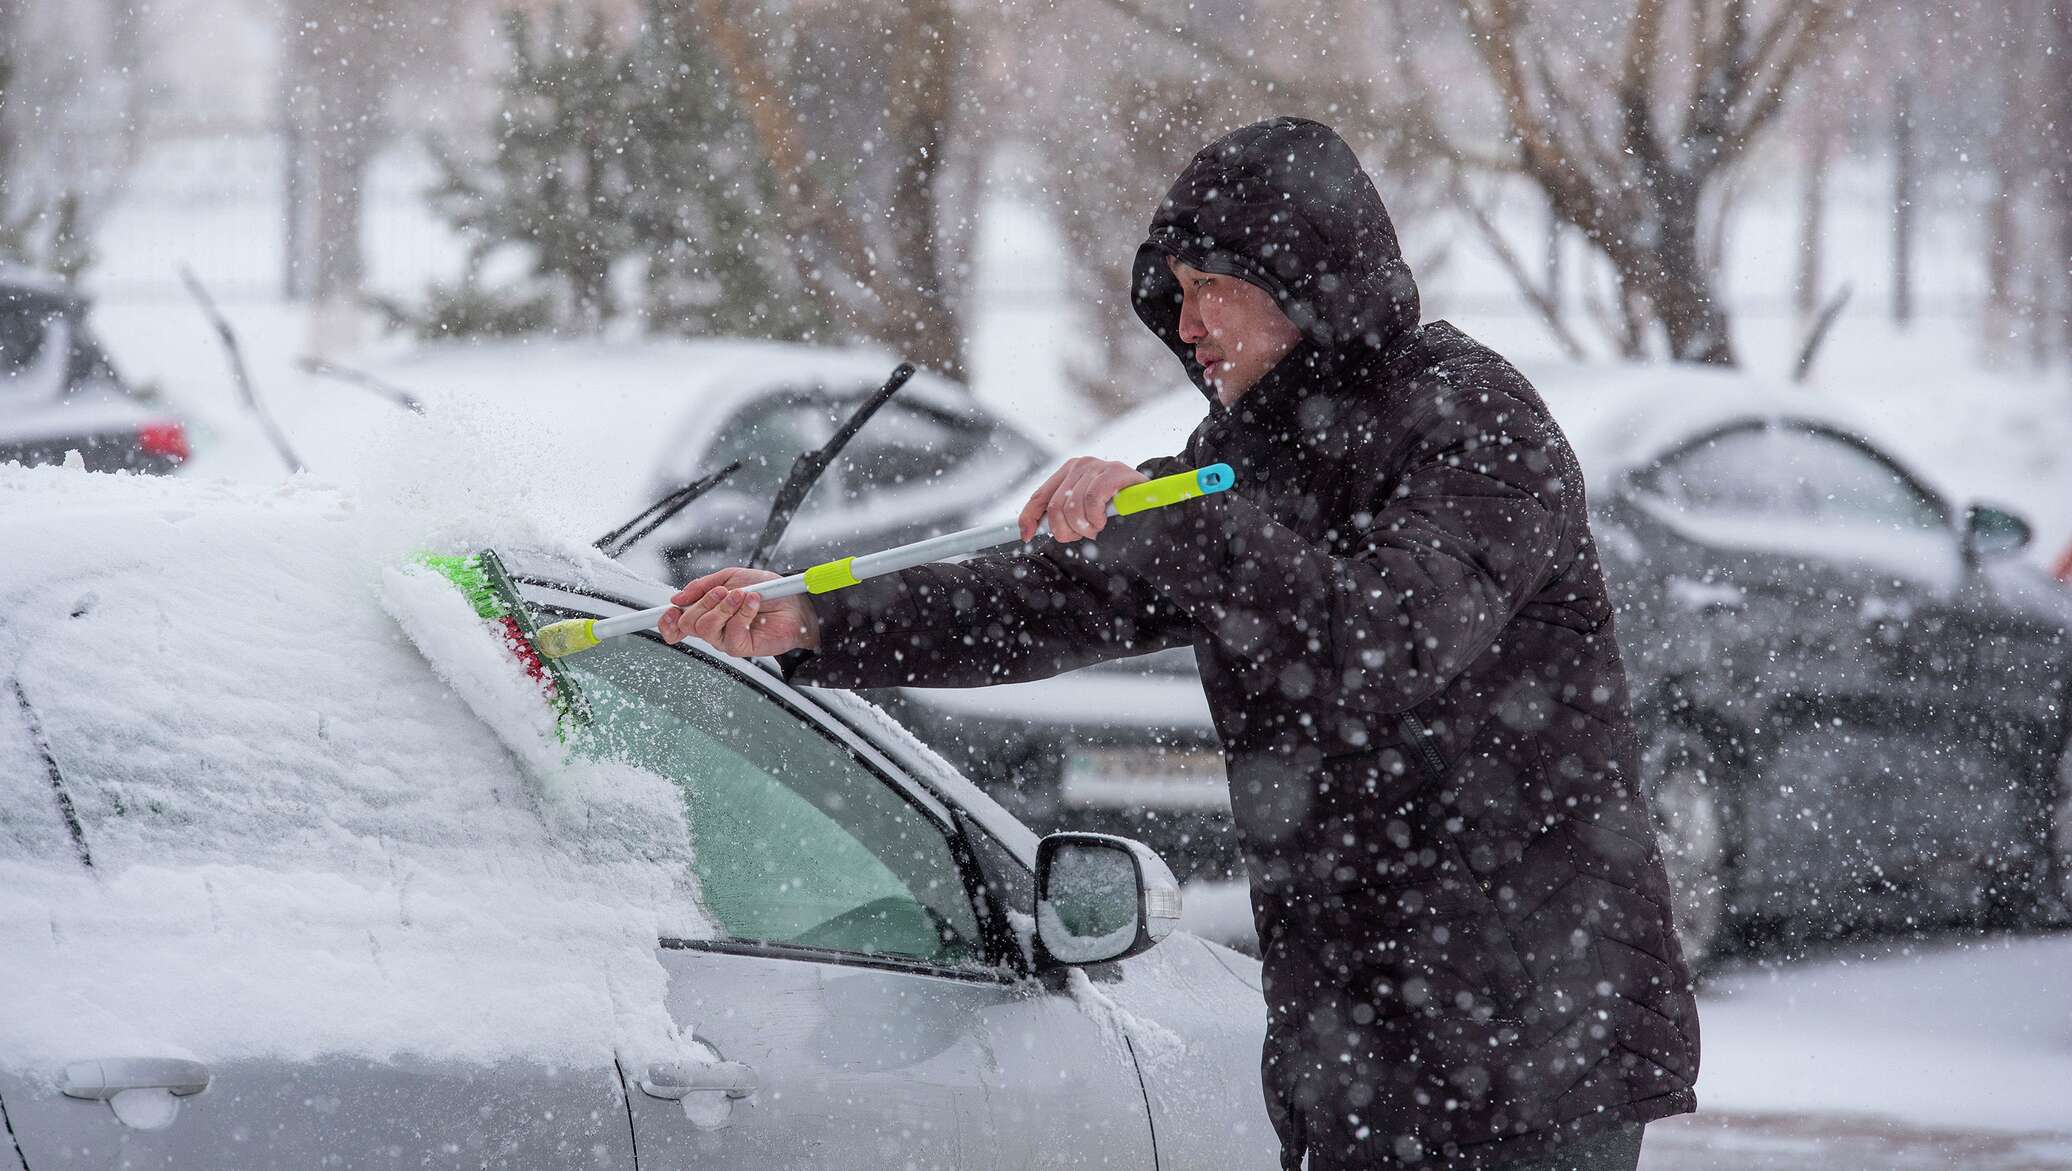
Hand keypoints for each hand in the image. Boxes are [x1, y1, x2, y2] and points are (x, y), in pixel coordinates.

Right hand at [660, 567, 820, 656]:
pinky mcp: (741, 648)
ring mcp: (726, 639)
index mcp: (707, 611)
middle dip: (704, 603)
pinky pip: (731, 633)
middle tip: (725, 592)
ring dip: (724, 607)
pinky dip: (742, 613)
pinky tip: (753, 603)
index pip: (677, 623)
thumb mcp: (730, 577)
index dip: (668, 621)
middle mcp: (714, 628)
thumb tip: (677, 598)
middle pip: (689, 623)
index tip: (670, 611)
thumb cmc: (765, 590)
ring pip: (707, 628)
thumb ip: (702, 586)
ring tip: (742, 595)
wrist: (794, 602)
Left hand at [1017, 457, 1148, 542]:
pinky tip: (1103, 520)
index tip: (1026, 536)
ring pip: (1072, 508)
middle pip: (1055, 507)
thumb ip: (1062, 514)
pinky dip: (1095, 518)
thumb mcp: (1085, 508)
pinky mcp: (1114, 471)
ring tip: (1097, 527)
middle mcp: (1079, 466)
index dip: (1029, 517)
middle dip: (1066, 530)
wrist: (1150, 492)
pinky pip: (1092, 501)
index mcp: (1068, 472)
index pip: (1040, 496)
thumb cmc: (1115, 504)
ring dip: (1084, 527)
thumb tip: (1028, 531)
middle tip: (1082, 535)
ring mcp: (1096, 467)